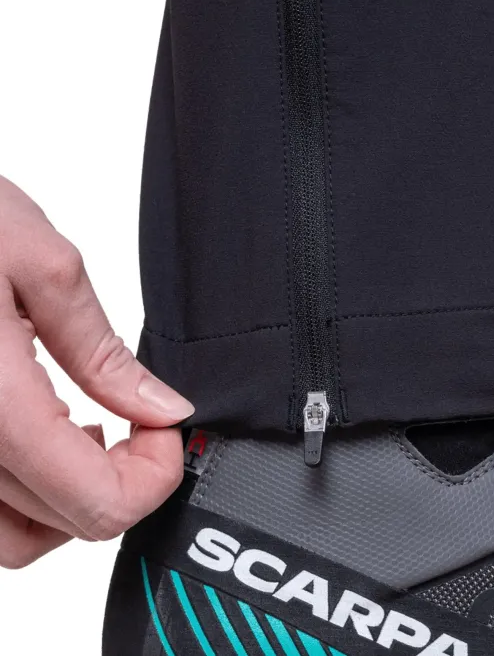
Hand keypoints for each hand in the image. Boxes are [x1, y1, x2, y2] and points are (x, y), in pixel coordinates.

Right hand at [0, 176, 193, 567]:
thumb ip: (102, 353)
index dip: (154, 476)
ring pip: (13, 539)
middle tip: (140, 424)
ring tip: (88, 432)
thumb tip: (164, 409)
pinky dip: (24, 493)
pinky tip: (39, 434)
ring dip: (69, 500)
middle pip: (62, 526)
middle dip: (122, 482)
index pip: (96, 504)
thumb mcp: (43, 266)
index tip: (165, 427)